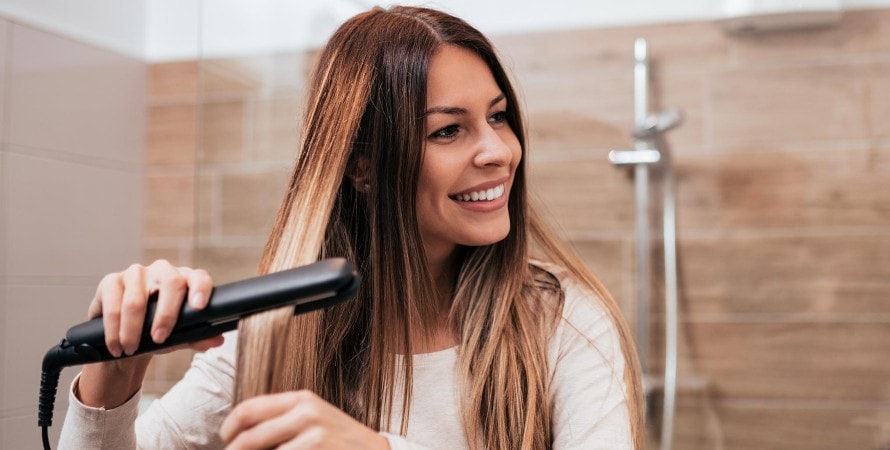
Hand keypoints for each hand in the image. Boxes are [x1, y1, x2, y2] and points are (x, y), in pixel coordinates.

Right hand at [88, 259, 218, 356]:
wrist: (125, 338)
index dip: (200, 289)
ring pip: (137, 300)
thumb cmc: (158, 332)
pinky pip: (113, 305)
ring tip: (130, 349)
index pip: (199, 277)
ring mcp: (136, 273)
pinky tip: (116, 344)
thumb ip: (198, 337)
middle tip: (159, 339)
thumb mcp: (179, 337)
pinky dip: (114, 330)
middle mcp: (163, 271)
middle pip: (171, 282)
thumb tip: (218, 340)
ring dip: (132, 330)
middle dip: (166, 315)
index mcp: (185, 280)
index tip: (199, 306)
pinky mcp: (111, 281)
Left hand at [220, 390, 389, 449]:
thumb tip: (240, 436)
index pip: (249, 408)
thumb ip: (282, 420)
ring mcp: (313, 435)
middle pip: (249, 437)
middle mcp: (306, 412)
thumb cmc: (338, 440)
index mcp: (301, 399)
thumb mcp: (312, 419)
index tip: (225, 439)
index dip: (229, 427)